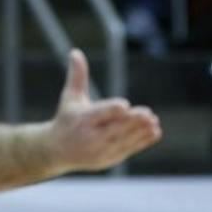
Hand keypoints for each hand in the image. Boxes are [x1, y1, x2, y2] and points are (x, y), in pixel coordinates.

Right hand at [48, 49, 161, 172]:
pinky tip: (155, 132)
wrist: (57, 151)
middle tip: (148, 114)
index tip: (125, 105)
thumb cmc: (66, 119)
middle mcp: (90, 137)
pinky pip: (128, 149)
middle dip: (131, 122)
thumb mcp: (70, 98)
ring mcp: (100, 151)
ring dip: (140, 132)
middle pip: (114, 129)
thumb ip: (77, 77)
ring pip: (123, 141)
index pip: (98, 114)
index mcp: (81, 120)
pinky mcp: (109, 159)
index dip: (111, 110)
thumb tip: (75, 52)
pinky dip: (142, 142)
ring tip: (154, 123)